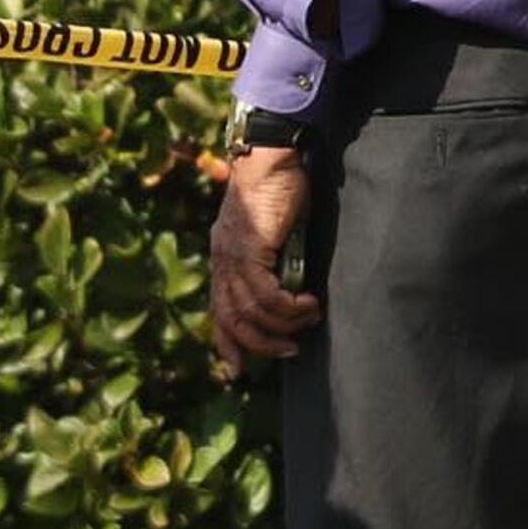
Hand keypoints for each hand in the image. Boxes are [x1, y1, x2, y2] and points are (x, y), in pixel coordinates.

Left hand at [208, 145, 317, 377]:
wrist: (271, 158)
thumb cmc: (278, 191)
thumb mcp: (274, 234)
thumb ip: (273, 261)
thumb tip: (291, 289)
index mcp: (224, 257)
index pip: (218, 309)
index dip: (226, 342)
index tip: (236, 370)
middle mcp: (222, 259)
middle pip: (231, 319)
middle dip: (260, 344)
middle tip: (291, 349)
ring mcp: (233, 254)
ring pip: (250, 311)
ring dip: (284, 324)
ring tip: (309, 318)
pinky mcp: (250, 248)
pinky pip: (266, 294)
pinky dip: (289, 306)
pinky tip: (308, 301)